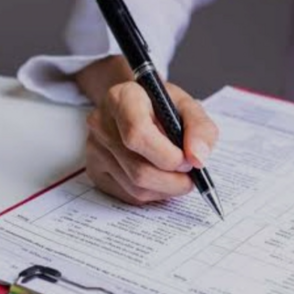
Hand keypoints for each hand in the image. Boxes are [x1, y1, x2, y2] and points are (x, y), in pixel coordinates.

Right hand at [84, 80, 218, 204]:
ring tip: (178, 176)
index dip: (167, 155)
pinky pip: (129, 195)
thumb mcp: (187, 106)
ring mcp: (94, 149)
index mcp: (122, 98)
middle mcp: (101, 123)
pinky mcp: (95, 170)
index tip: (188, 160)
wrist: (134, 107)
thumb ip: (200, 129)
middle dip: (173, 180)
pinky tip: (161, 179)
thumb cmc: (160, 106)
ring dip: (166, 189)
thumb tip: (198, 159)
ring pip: (135, 187)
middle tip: (189, 175)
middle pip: (138, 169)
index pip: (137, 134)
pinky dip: (153, 193)